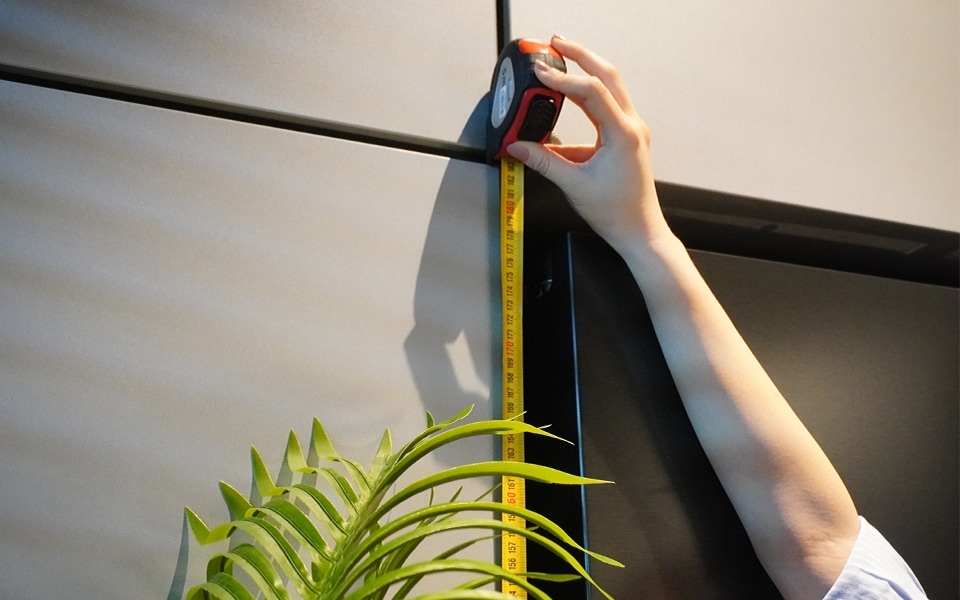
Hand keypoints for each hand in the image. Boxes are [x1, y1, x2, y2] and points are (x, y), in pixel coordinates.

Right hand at [506, 36, 671, 254]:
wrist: (639, 231)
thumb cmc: (616, 212)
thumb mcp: (573, 184)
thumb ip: (542, 161)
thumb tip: (517, 146)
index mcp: (623, 134)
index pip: (592, 91)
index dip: (564, 78)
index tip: (540, 72)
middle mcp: (631, 126)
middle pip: (608, 75)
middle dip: (581, 56)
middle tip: (556, 44)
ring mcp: (630, 129)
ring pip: (610, 87)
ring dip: (586, 71)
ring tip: (561, 59)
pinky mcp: (625, 136)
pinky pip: (605, 107)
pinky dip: (586, 96)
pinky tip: (566, 96)